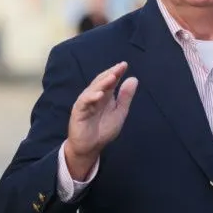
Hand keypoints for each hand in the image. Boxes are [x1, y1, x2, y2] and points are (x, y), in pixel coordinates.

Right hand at [65, 62, 137, 179]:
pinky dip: (92, 97)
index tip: (124, 65)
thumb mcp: (119, 112)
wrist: (90, 147)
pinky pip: (84, 102)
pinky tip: (100, 94)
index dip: (117, 72)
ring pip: (93, 89)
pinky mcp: (78, 112)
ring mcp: (86, 103)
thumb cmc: (103, 129)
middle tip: (119, 67)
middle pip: (101, 82)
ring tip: (112, 77)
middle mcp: (94, 96)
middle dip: (110, 74)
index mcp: (105, 96)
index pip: (111, 81)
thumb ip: (125, 97)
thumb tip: (134, 79)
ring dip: (102, 83)